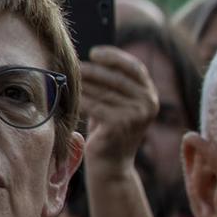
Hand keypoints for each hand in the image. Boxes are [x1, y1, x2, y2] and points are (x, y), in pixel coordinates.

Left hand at [79, 45, 157, 165]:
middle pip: (116, 77)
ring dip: (82, 83)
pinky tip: (68, 95)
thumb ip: (112, 84)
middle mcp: (149, 104)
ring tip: (66, 78)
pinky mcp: (120, 125)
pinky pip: (94, 105)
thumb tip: (90, 56)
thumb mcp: (115, 103)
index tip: (94, 52)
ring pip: (102, 91)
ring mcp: (136, 115)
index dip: (115, 57)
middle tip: (73, 65)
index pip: (135, 67)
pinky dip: (79, 99)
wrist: (111, 165)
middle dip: (92, 70)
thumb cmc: (107, 129)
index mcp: (150, 95)